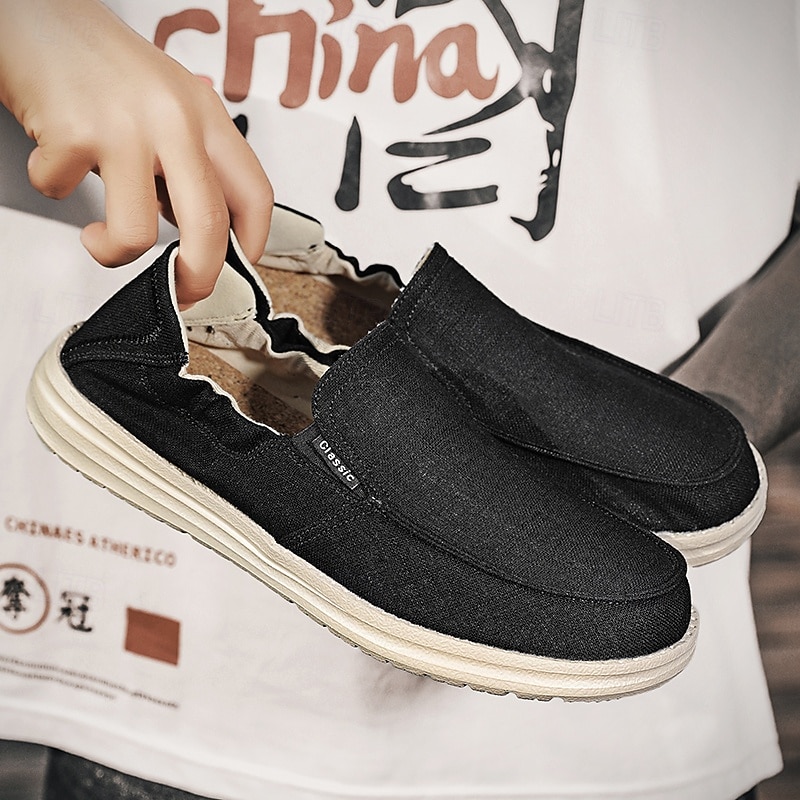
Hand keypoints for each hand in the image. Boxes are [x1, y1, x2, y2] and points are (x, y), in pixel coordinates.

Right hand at [0, 0, 272, 304]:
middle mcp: (173, 120)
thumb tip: (197, 234)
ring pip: (138, 234)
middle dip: (197, 279)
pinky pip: (65, 196)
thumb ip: (188, 164)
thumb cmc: (102, 63)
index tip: (239, 270)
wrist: (35, 9)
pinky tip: (55, 160)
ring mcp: (125, 127)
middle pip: (208, 226)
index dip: (253, 244)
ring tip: (98, 237)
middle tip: (182, 294)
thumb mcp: (168, 104)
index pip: (254, 194)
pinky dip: (54, 189)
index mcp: (205, 115)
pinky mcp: (73, 132)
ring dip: (112, 251)